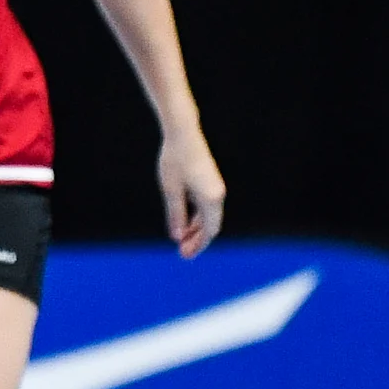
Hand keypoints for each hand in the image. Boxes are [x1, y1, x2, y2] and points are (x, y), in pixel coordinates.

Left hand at [155, 121, 224, 256]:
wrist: (183, 133)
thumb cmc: (174, 160)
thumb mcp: (171, 189)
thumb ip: (176, 213)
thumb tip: (177, 236)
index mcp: (210, 198)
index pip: (209, 230)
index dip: (198, 244)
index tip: (185, 255)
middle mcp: (217, 194)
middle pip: (211, 225)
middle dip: (197, 240)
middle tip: (183, 252)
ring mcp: (215, 187)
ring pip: (209, 216)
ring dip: (196, 229)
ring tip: (182, 240)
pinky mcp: (210, 181)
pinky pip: (206, 206)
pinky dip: (197, 217)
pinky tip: (185, 223)